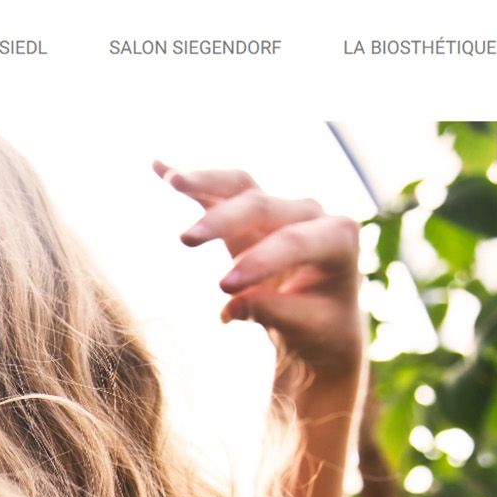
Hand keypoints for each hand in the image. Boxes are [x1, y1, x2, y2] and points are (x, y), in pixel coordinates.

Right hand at [155, 162, 365, 381]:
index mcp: (338, 239)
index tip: (223, 287)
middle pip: (262, 206)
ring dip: (205, 181)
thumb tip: (230, 307)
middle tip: (185, 241)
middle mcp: (311, 213)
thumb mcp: (306, 328)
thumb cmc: (319, 326)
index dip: (258, 260)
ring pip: (241, 186)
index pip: (294, 242)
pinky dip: (194, 182)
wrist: (319, 319)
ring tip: (172, 181)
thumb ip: (274, 313)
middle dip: (223, 221)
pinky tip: (158, 167)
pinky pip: (222, 191)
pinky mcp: (251, 211)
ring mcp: (280, 208)